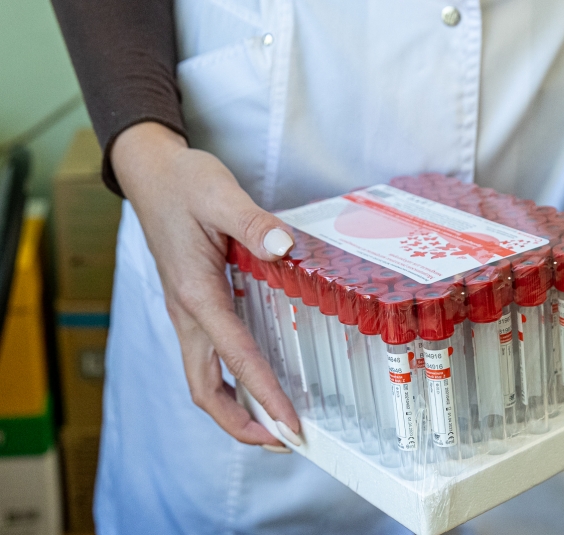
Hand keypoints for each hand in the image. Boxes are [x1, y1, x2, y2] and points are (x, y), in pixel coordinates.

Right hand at [111, 122, 300, 451]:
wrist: (149, 172)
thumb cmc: (183, 183)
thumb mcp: (220, 195)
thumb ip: (253, 223)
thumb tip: (284, 248)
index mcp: (196, 293)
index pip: (236, 357)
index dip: (265, 395)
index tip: (292, 425)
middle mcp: (188, 312)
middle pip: (207, 388)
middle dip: (242, 423)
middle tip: (284, 440)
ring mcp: (186, 312)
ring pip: (204, 377)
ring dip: (235, 408)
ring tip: (273, 423)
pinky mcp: (192, 304)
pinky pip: (208, 356)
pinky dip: (232, 379)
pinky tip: (257, 376)